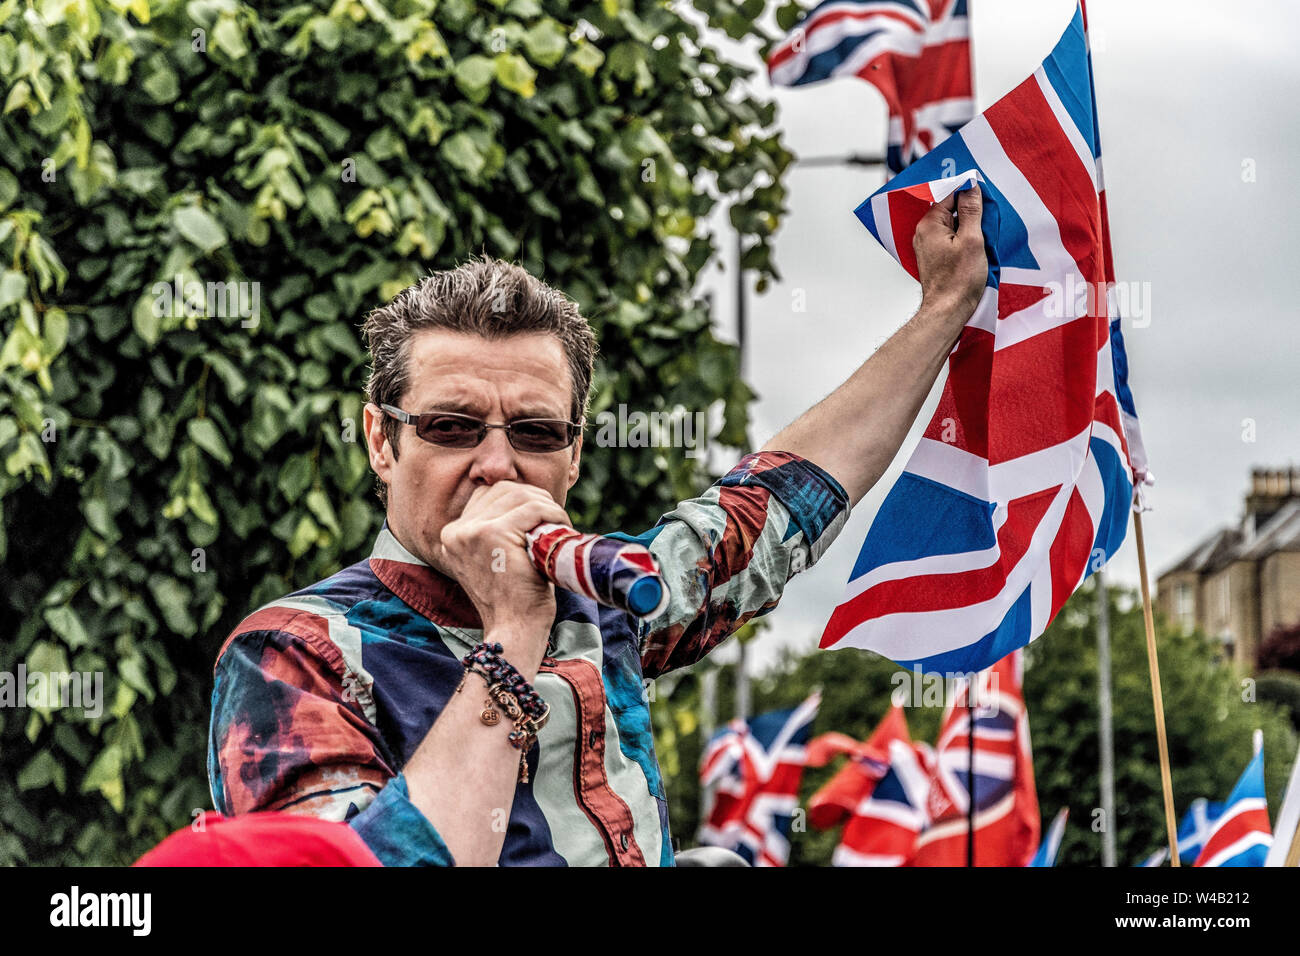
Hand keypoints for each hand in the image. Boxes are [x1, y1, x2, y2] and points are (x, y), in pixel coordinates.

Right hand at [437, 481, 571, 659]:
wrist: (516, 629)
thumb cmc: (515, 597)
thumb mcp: (497, 558)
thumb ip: (498, 528)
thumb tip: (525, 495)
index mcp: (452, 535)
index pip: (489, 495)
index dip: (520, 500)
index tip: (541, 518)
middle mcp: (456, 531)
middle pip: (503, 490)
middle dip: (535, 499)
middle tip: (554, 521)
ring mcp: (472, 531)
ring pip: (520, 495)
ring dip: (547, 506)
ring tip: (559, 527)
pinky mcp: (493, 533)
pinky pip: (533, 508)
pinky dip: (553, 514)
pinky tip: (561, 529)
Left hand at [913, 183, 987, 330]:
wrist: (948, 310)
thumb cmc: (959, 281)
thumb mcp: (972, 239)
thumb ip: (971, 210)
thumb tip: (971, 187)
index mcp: (929, 224)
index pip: (949, 194)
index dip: (969, 194)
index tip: (985, 200)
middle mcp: (924, 233)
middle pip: (950, 209)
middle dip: (970, 213)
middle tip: (986, 224)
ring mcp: (928, 246)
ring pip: (952, 225)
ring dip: (969, 228)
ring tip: (982, 240)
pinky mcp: (935, 257)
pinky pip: (951, 239)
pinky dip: (964, 240)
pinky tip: (975, 249)